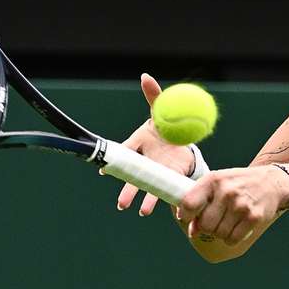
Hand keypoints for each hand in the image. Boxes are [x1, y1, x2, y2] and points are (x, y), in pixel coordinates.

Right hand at [113, 73, 195, 215]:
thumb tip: (145, 76)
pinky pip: (165, 190)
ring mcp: (156, 171)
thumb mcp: (162, 110)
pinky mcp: (169, 178)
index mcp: (140, 143)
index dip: (115, 164)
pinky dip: (164, 200)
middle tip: (122, 204)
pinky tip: (168, 210)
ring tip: (142, 212)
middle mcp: (144, 161)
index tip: (105, 173)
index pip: (127, 153)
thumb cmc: (164, 124)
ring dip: (144, 200)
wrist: (183, 137)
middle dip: (128, 190)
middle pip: (134, 177)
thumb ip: (154, 96)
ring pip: (148, 188)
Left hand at [177, 166, 288, 245]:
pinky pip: (232, 239)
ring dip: (220, 233)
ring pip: (218, 234)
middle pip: (205, 224)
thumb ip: (201, 202)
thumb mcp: (217, 183)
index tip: (188, 219)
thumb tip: (192, 231)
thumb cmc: (238, 183)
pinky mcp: (253, 217)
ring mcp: (241, 205)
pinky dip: (231, 238)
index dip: (185, 216)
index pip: (189, 203)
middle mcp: (226, 191)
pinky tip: (236, 227)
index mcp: (213, 180)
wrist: (270, 182)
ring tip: (227, 221)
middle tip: (214, 221)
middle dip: (206, 227)